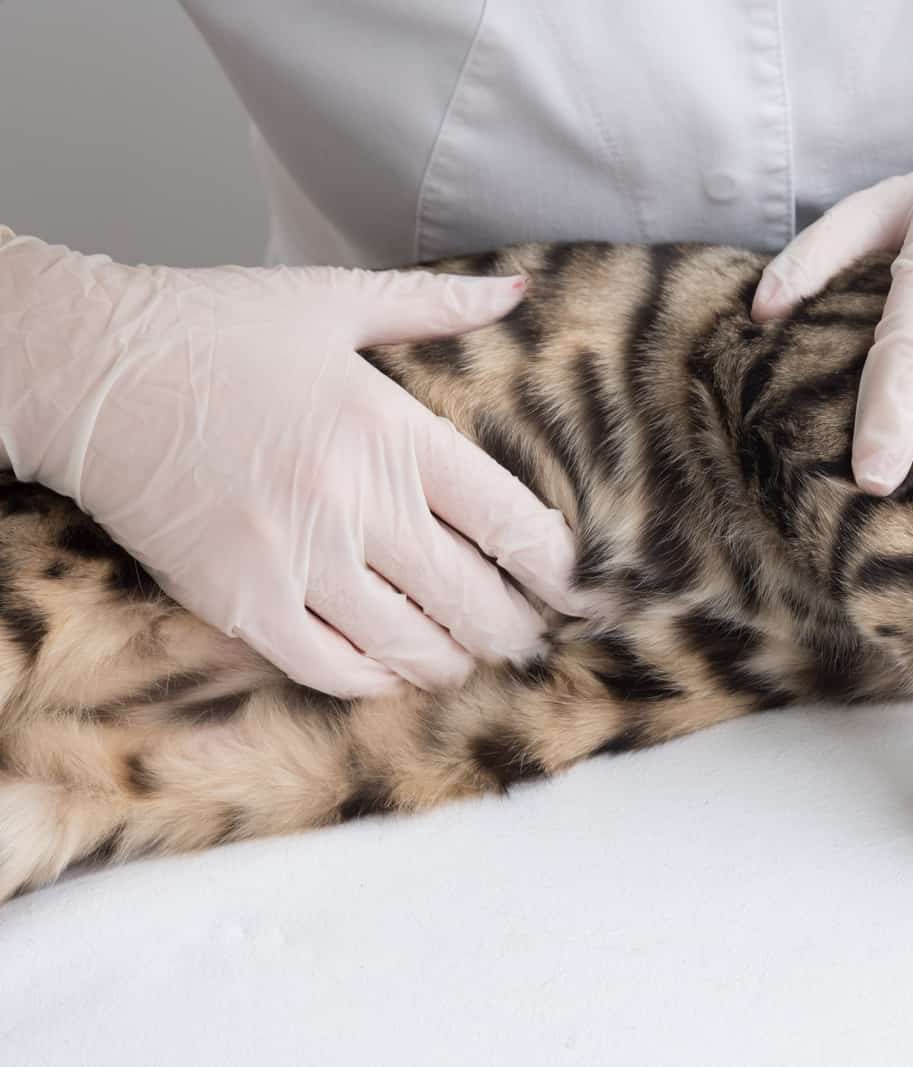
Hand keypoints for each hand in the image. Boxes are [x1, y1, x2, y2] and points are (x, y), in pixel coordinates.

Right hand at [0, 228, 584, 696]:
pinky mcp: (240, 603)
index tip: (576, 589)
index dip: (557, 570)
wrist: (86, 370)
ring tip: (469, 657)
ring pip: (412, 647)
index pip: (511, 523)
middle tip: (532, 638)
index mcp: (393, 432)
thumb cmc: (211, 329)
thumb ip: (436, 306)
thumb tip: (519, 290)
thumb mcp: (333, 302)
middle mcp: (356, 503)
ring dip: (455, 662)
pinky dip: (376, 680)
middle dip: (518, 632)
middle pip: (475, 601)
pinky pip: (332, 670)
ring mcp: (297, 560)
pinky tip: (392, 667)